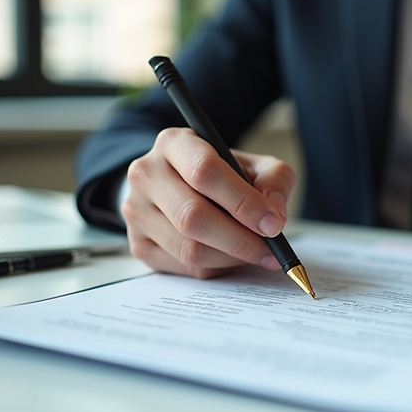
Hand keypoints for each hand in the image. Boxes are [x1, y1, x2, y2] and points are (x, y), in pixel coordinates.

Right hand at [121, 127, 295, 278]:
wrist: (178, 184)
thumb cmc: (220, 174)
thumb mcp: (253, 164)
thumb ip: (273, 180)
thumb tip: (274, 214)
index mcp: (173, 143)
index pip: (205, 171)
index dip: (243, 202)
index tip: (272, 224)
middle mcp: (146, 174)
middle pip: (192, 217)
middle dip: (240, 239)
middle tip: (270, 250)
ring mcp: (136, 211)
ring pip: (188, 249)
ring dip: (231, 258)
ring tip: (256, 253)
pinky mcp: (138, 244)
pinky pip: (183, 267)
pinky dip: (215, 268)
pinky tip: (231, 257)